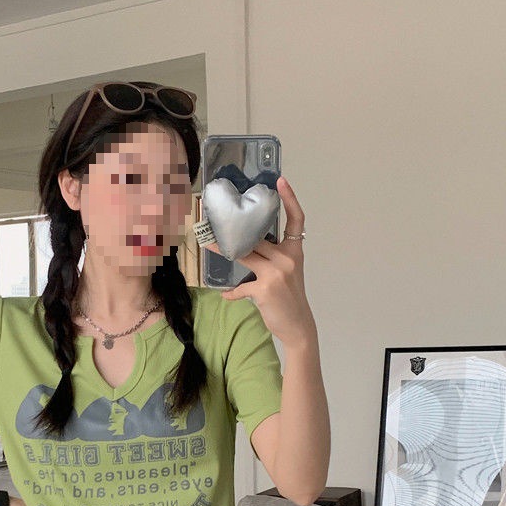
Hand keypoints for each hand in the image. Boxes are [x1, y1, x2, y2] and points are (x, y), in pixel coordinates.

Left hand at [216, 176, 315, 347]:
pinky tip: (225, 296)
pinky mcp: (263, 288)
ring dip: (223, 251)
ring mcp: (276, 272)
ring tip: (207, 244)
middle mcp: (287, 258)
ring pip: (244, 254)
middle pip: (257, 237)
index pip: (296, 219)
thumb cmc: (290, 299)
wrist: (298, 325)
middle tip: (217, 221)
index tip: (280, 180)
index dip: (289, 198)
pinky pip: (240, 287)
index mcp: (295, 251)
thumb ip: (270, 259)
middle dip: (236, 231)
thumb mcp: (286, 273)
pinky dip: (232, 293)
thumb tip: (245, 250)